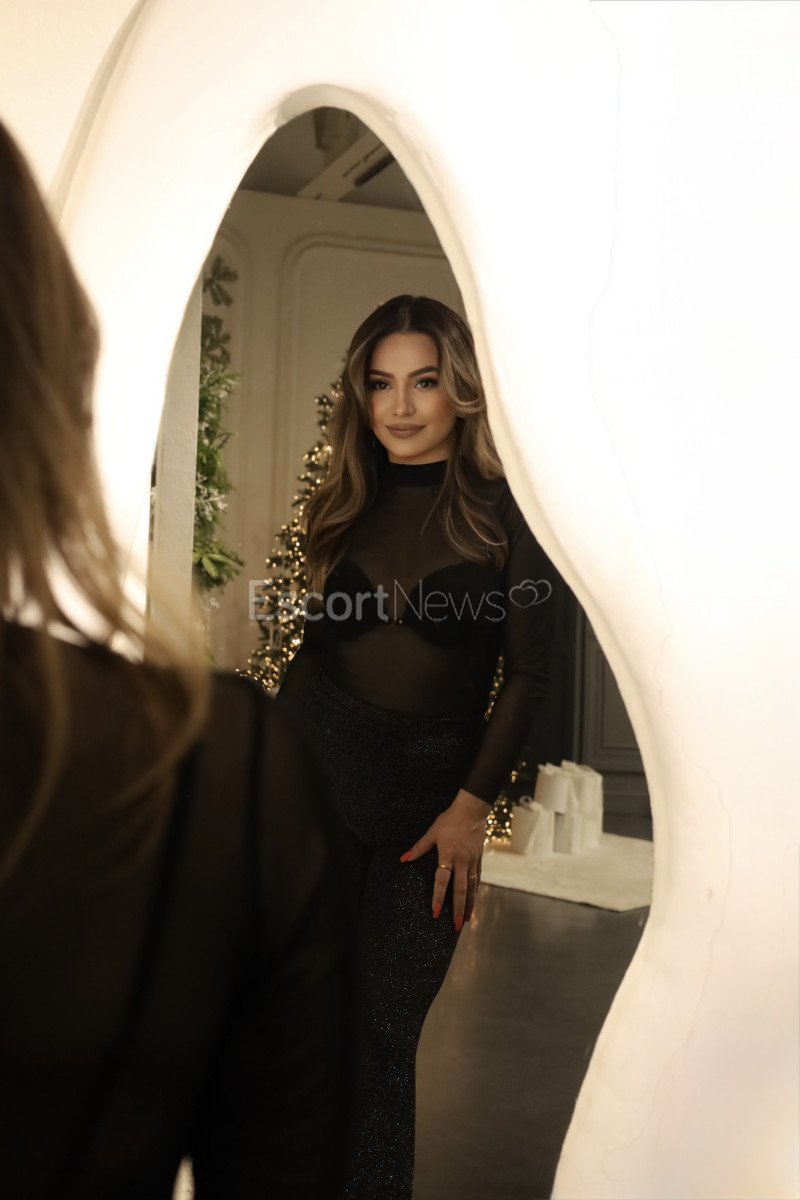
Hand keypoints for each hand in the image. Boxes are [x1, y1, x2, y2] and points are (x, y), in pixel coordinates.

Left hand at [400, 789, 490, 929]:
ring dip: (469, 904)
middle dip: (458, 909)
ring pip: (471, 887)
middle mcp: (461, 861)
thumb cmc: (449, 821)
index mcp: (448, 855)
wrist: (472, 811)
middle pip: (460, 889)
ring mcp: (472, 861)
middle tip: (456, 926)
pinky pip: (477, 878)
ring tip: (466, 920)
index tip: (435, 912)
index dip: (438, 897)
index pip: (442, 880)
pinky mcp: (479, 859)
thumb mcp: (432, 832)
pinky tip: (473, 901)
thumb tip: (404, 859)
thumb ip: (419, 848)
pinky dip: (475, 891)